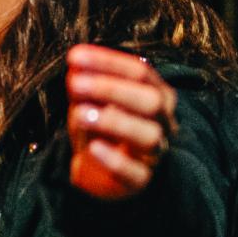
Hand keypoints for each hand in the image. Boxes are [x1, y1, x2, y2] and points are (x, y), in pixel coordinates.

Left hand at [65, 44, 176, 199]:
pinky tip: (93, 147)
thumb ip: (84, 80)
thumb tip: (75, 59)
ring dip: (113, 121)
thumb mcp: (89, 100)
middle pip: (151, 100)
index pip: (140, 72)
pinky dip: (114, 160)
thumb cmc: (100, 127)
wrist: (99, 172)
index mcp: (156, 94)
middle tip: (75, 84)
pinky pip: (135, 172)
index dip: (107, 62)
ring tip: (79, 113)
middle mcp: (163, 121)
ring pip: (149, 135)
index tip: (74, 56)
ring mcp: (155, 152)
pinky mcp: (141, 180)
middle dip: (111, 89)